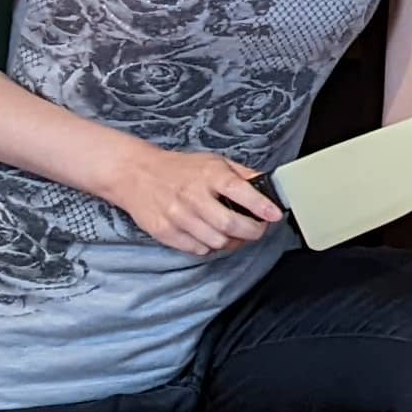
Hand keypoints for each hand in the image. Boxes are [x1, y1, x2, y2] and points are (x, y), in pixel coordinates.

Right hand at [112, 143, 281, 256]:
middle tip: (258, 229)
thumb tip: (268, 186)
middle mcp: (193, 196)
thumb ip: (242, 174)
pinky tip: (211, 236)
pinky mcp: (165, 232)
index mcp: (209, 175)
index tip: (275, 215)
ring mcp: (177, 216)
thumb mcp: (213, 162)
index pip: (241, 192)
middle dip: (252, 232)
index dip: (262, 207)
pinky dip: (210, 247)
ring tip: (235, 234)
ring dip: (232, 242)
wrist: (136, 174)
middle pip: (230, 225)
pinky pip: (197, 250)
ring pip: (216, 242)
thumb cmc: (179, 168)